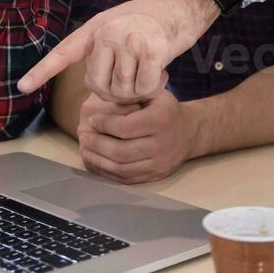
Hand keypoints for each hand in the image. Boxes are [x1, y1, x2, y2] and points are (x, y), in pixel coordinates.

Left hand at [18, 0, 217, 102]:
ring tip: (151, 71)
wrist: (185, 3)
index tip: (22, 86)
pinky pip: (144, 88)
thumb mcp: (121, 28)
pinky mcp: (152, 50)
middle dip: (117, 93)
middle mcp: (108, 33)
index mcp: (97, 28)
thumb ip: (105, 53)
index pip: (65, 52)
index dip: (43, 71)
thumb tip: (97, 88)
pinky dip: (154, 89)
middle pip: (98, 87)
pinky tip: (162, 74)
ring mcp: (129, 40)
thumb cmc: (155, 21)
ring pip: (122, 91)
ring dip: (139, 91)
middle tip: (135, 79)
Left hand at [76, 89, 194, 183]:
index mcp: (160, 120)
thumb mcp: (155, 93)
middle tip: (83, 135)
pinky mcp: (155, 176)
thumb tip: (102, 96)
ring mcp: (159, 164)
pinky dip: (107, 172)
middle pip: (121, 151)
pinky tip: (96, 162)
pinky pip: (126, 179)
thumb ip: (132, 94)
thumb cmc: (166, 109)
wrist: (190, 132)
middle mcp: (161, 145)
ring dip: (98, 160)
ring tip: (85, 149)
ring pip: (121, 168)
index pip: (125, 127)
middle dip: (96, 144)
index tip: (91, 120)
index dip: (104, 125)